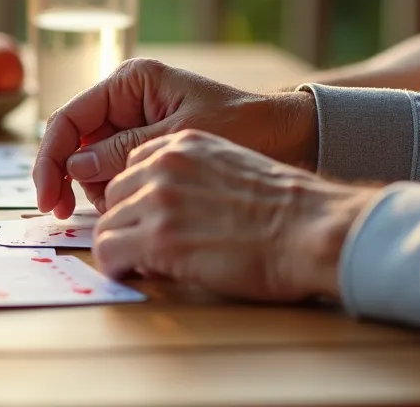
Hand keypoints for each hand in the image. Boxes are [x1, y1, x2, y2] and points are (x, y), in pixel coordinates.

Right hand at [33, 58, 317, 217]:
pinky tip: (137, 206)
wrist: (290, 136)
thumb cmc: (244, 126)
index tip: (48, 199)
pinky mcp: (146, 147)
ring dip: (99, 191)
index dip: (51, 160)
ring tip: (129, 207)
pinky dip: (117, 193)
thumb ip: (125, 150)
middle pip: (75, 145)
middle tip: (85, 215)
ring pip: (92, 164)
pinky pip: (115, 172)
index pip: (69, 120)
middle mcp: (126, 100)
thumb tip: (76, 166)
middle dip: (77, 181)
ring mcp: (134, 124)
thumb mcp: (180, 138)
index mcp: (130, 82)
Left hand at [93, 130, 373, 301]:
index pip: (133, 163)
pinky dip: (117, 266)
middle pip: (114, 194)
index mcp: (185, 143)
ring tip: (145, 264)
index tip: (146, 217)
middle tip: (143, 246)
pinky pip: (109, 252)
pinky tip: (135, 274)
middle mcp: (164, 164)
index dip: (137, 195)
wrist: (313, 230)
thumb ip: (199, 176)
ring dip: (122, 246)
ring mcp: (158, 200)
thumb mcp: (237, 168)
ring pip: (107, 224)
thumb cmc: (291, 210)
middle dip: (126, 221)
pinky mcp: (158, 239)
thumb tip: (179, 205)